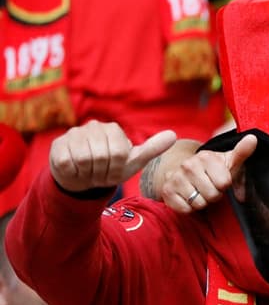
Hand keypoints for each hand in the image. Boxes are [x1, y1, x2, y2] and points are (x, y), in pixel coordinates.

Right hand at [49, 121, 175, 192]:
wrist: (85, 178)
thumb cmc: (111, 168)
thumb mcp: (133, 161)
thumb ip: (152, 148)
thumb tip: (173, 135)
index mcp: (112, 129)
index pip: (119, 153)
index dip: (117, 169)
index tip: (114, 171)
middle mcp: (92, 127)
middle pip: (101, 156)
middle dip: (103, 172)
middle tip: (100, 174)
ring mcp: (73, 134)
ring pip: (83, 159)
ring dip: (88, 173)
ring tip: (90, 172)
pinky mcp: (58, 145)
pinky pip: (67, 162)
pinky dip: (74, 173)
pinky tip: (76, 171)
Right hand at [159, 134, 256, 213]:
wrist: (184, 172)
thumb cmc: (213, 169)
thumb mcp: (229, 161)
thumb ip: (242, 152)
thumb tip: (253, 139)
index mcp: (206, 157)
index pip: (224, 183)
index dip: (225, 185)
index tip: (220, 180)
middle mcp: (188, 165)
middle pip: (212, 195)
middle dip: (214, 195)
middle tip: (209, 187)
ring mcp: (175, 177)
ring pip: (199, 203)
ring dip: (202, 202)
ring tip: (199, 191)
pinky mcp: (166, 191)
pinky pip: (185, 209)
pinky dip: (189, 208)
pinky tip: (188, 197)